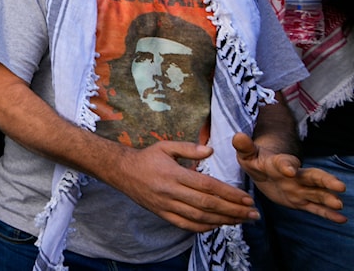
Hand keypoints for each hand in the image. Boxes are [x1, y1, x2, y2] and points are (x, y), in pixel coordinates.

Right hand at [112, 141, 258, 231]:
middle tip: (253, 214)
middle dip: (234, 210)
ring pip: (199, 218)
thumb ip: (188, 148)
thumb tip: (211, 150)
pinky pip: (186, 225)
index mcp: (174, 174)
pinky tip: (218, 226)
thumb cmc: (146, 157)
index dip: (229, 193)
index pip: (207, 186)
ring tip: (241, 221)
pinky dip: (204, 228)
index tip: (247, 198)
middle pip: (207, 205)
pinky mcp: (162, 214)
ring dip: (223, 221)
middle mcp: (171, 192)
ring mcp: (166, 205)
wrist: (121, 172)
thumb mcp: (165, 146)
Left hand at [234, 133, 346, 222]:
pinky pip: (315, 208)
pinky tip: (341, 219)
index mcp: (280, 163)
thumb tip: (238, 136)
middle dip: (325, 181)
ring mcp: (300, 189)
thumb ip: (244, 147)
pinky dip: (327, 214)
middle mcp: (295, 176)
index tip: (290, 171)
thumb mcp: (247, 154)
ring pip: (317, 194)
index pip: (285, 163)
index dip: (287, 166)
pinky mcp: (300, 201)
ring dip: (328, 198)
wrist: (264, 170)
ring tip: (340, 204)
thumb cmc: (255, 160)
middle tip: (339, 186)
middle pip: (313, 177)